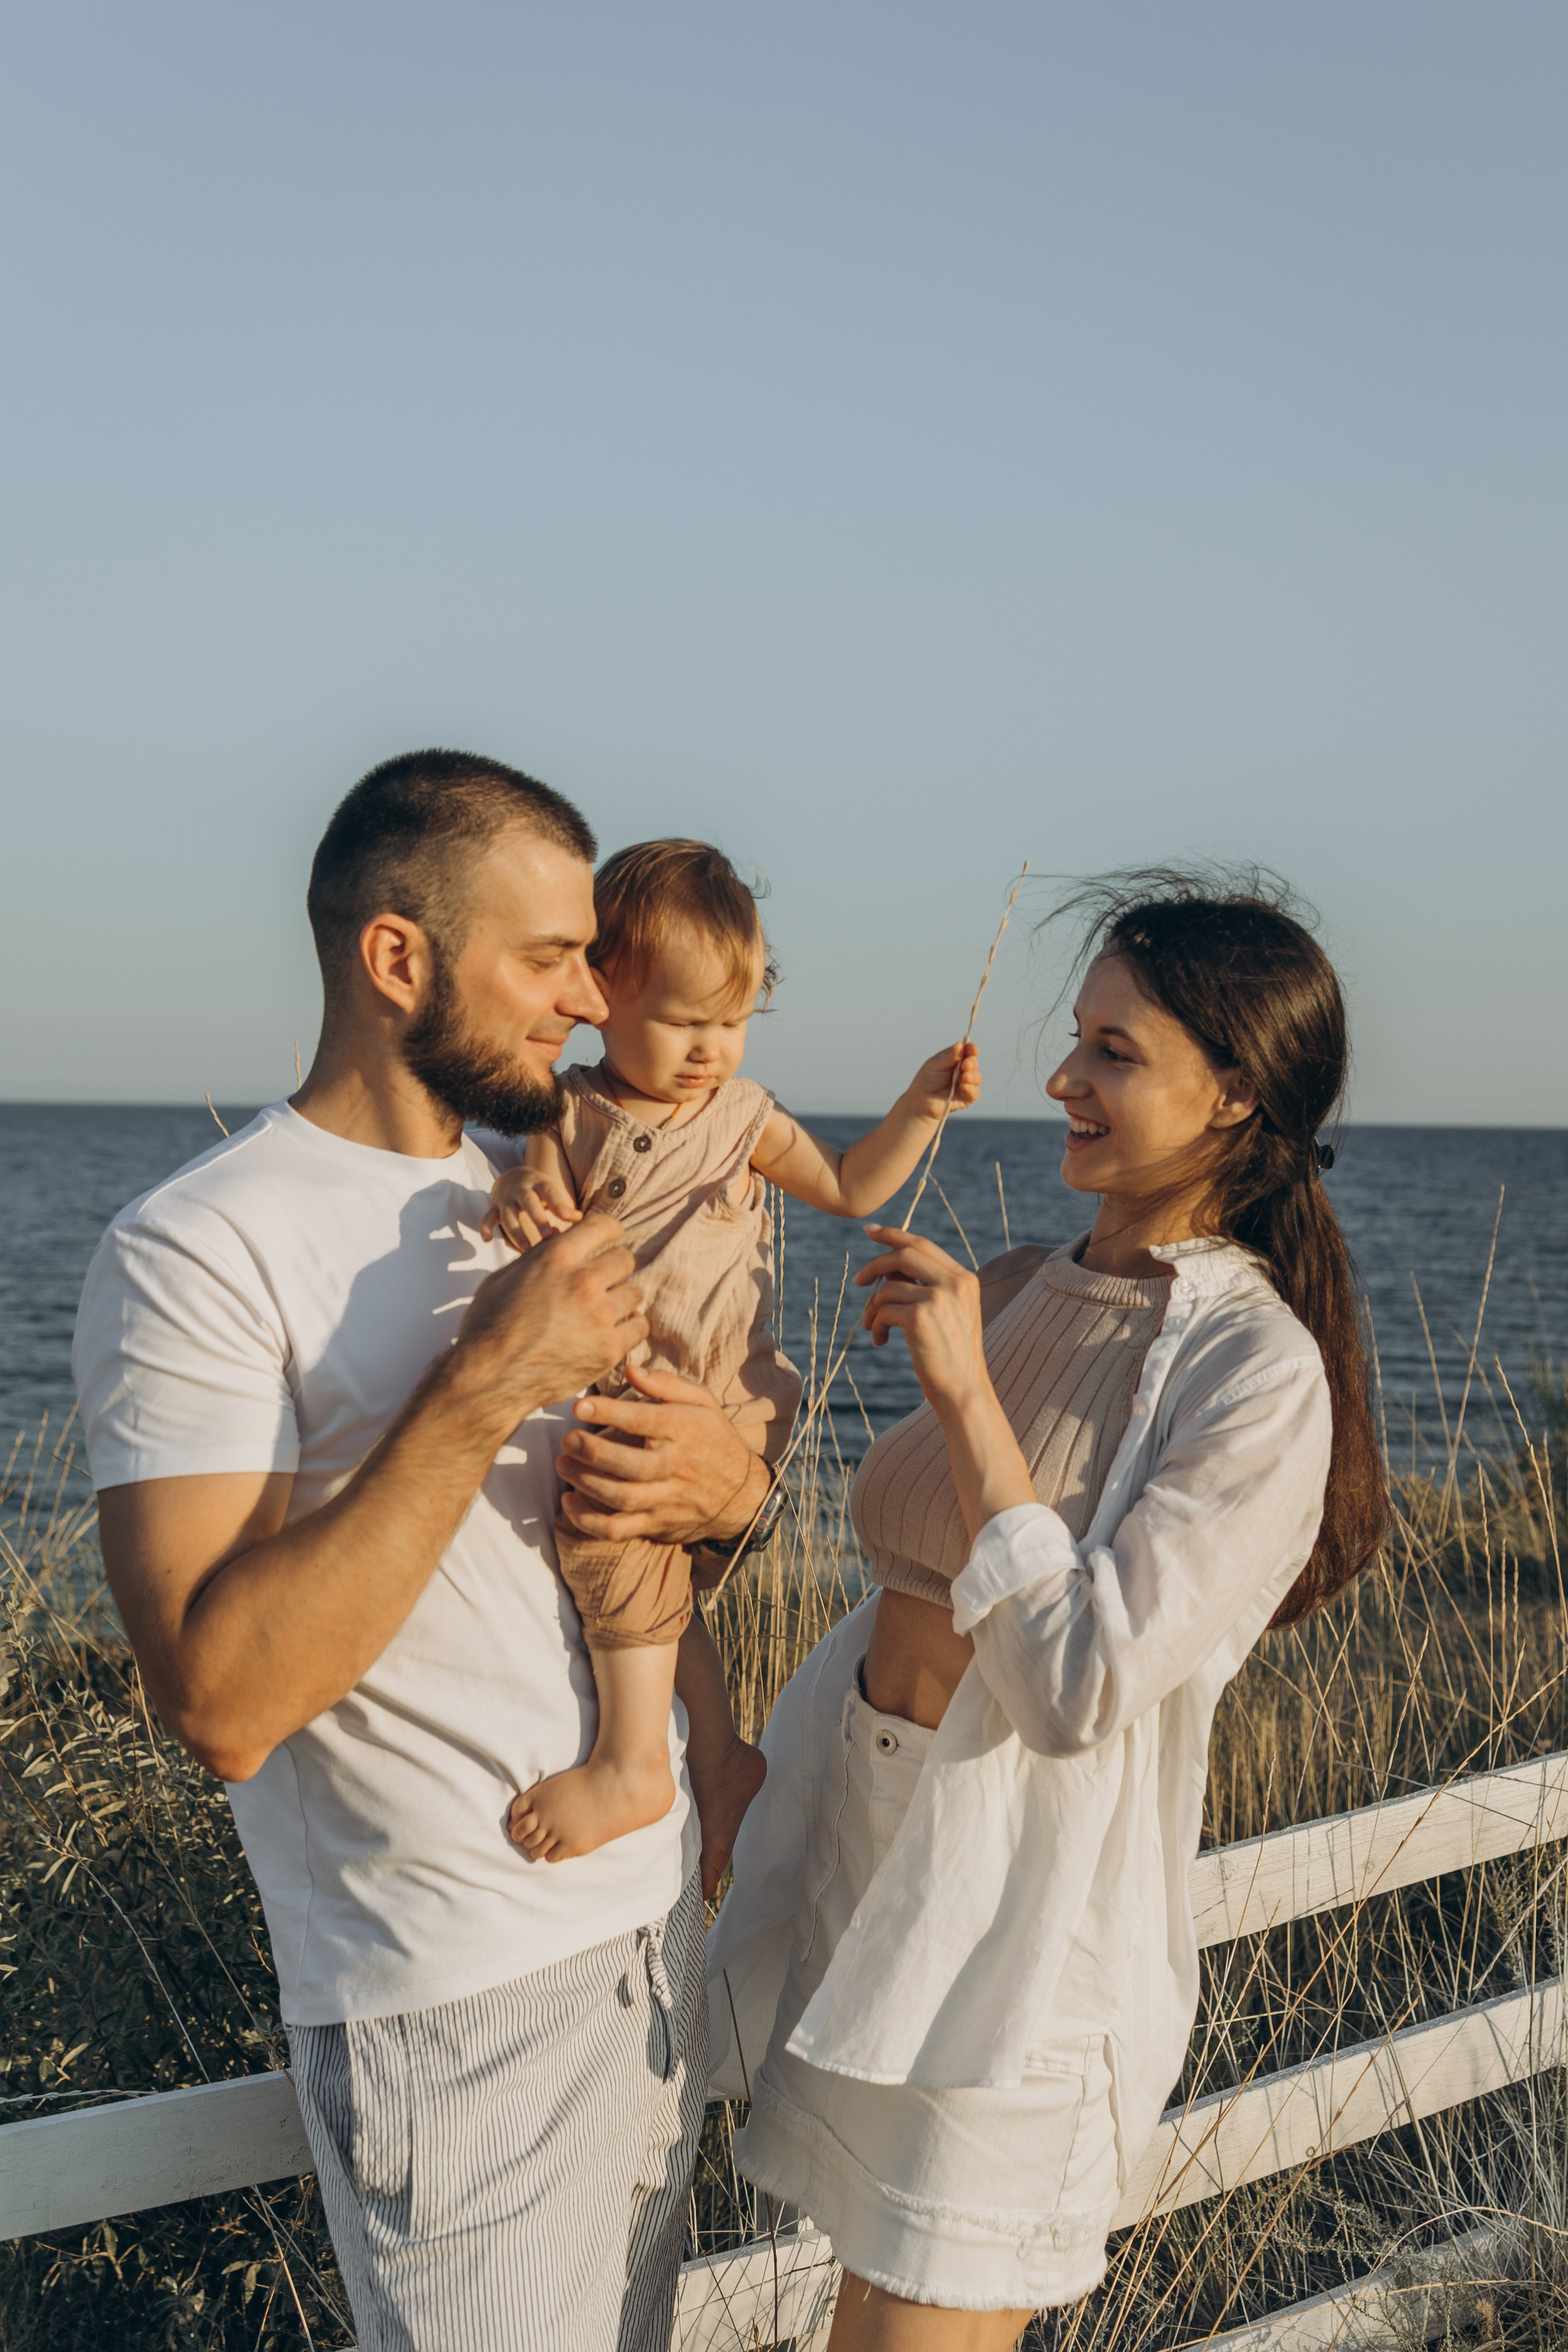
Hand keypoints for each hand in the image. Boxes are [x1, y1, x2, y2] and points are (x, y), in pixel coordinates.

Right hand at [448, 1212, 646, 1431]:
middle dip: (614, 1268)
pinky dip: (628, 1328)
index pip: (603, 1226)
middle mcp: (583, 1281)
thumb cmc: (489, 1326)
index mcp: (557, 1257)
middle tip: (602, 1283)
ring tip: (604, 1311)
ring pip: (634, 1293)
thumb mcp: (505, 1276)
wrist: (488, 1377)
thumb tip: (558, 1242)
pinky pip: (639, 1326)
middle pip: (625, 1259)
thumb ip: (538, 1257)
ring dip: (621, 1299)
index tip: (611, 1238)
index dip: (610, 1230)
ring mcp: (599, 1315)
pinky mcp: (609, 1348)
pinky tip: (612, 1332)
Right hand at [480, 1169, 582, 1251]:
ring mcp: (506, 1199)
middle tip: (548, 1236)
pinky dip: (485, 1228)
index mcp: (539, 1184)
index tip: (571, 1218)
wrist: (513, 1177)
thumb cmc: (539, 1191)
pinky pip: (487, 1218)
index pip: (550, 1192)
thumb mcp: (552, 1192)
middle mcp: (521, 1189)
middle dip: (538, 1219)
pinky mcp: (494, 1208)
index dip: (559, 1204)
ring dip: (517, 1232)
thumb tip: (580, 1219)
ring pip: (508, 1215)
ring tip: (527, 1249)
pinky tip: (488, 1240)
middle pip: (528, 1202)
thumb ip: (563, 1207)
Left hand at [555, 1362, 770, 1546]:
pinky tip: (569, 1503)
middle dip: (593, 1452)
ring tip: (562, 1464)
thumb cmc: (715, 1439)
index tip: (579, 1406)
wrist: (743, 1497)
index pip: (645, 1421)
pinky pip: (618, 1530)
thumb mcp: (703, 1403)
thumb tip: (630, 1368)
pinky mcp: (657, 1525)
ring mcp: (666, 1500)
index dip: (609, 1412)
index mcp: (687, 1431)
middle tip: (567, 1439)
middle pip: (631, 1465)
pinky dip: (588, 1522)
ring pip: (621, 1498)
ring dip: (585, 1483)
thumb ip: (666, 1384)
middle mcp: (676, 1467)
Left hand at [855, 1224, 989, 1411]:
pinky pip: (882, 1310)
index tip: (870, 1230)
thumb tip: (886, 1268)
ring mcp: (938, 1298)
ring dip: (873, 1309)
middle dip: (875, 1264)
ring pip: (887, 1287)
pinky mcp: (919, 1317)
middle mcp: (954, 1283)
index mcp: (964, 1279)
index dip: (894, 1235)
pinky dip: (874, 1325)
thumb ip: (925, 1286)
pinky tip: (880, 1341)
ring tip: (874, 1328)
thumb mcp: (947, 1313)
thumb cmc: (950, 1356)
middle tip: (858, 1282)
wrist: (963, 1390)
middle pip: (903, 1255)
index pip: (923, 1245)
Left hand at [905, 1040, 981, 1122]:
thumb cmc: (927, 1080)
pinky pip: (974, 1092)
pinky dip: (970, 1088)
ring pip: (977, 1077)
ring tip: (965, 1076)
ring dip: (972, 1076)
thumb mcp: (935, 1064)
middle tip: (966, 1064)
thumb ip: (949, 1055)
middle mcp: (963, 1070)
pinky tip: (964, 1086)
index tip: (973, 1049)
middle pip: (974, 1063)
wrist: (921, 1100)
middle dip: (972, 1063)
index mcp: (956, 1059)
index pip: (968, 1051)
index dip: (972, 1049)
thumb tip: (960, 1044)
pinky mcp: (967, 1097)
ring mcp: (966, 1083)